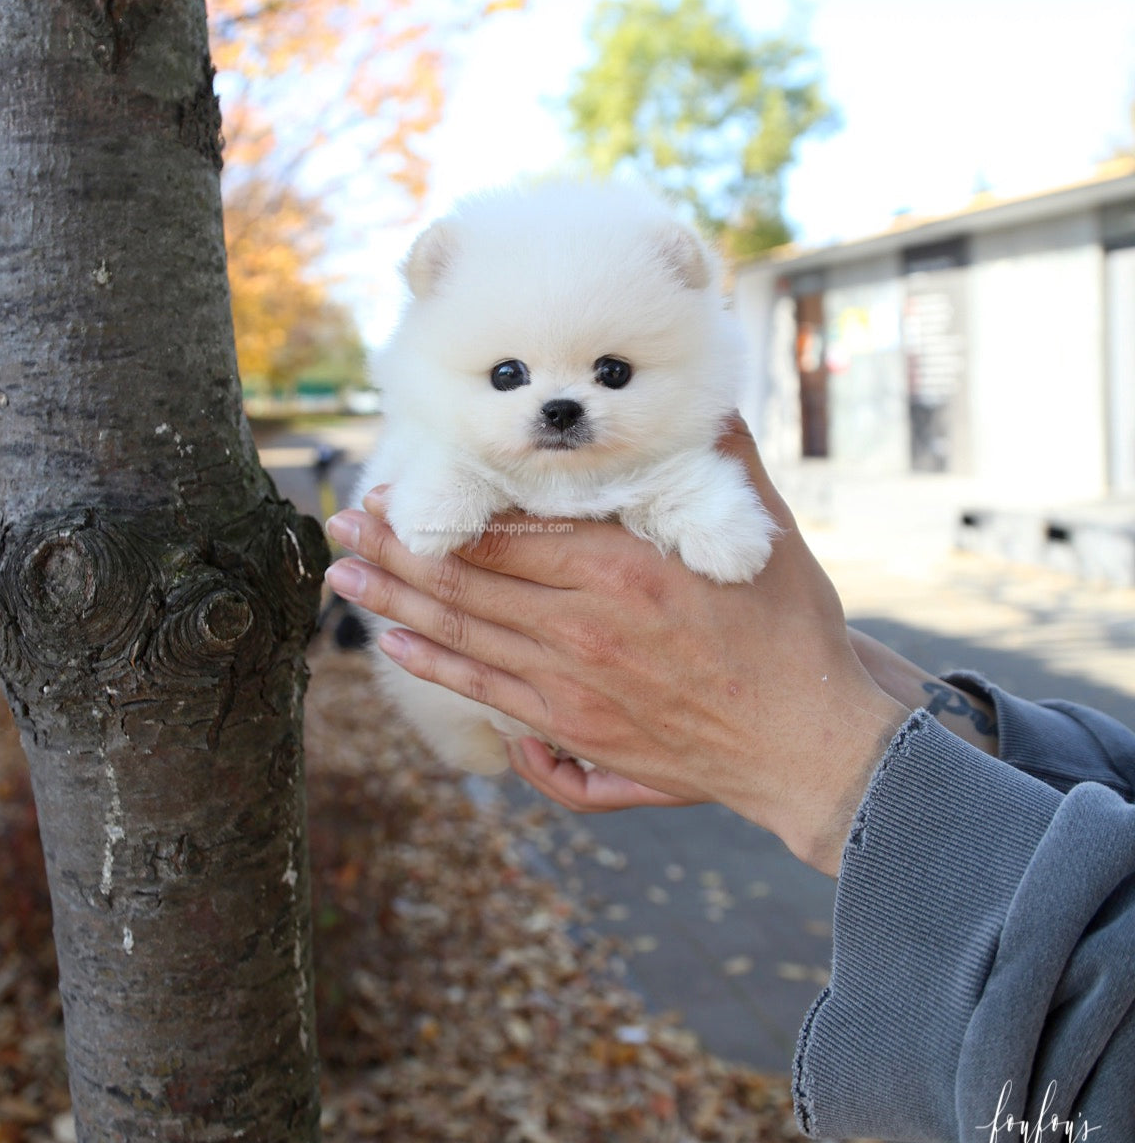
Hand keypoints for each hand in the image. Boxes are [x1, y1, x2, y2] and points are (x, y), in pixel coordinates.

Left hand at [326, 417, 907, 876]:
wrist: (805, 743)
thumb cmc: (786, 632)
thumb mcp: (761, 533)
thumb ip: (722, 462)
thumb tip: (704, 399)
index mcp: (619, 571)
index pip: (504, 534)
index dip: (440, 512)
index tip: (392, 491)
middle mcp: (580, 628)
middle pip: (466, 582)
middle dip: (394, 552)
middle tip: (338, 528)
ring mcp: (570, 687)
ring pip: (463, 637)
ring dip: (395, 605)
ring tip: (343, 579)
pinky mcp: (574, 732)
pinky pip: (487, 693)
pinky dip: (436, 666)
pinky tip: (395, 646)